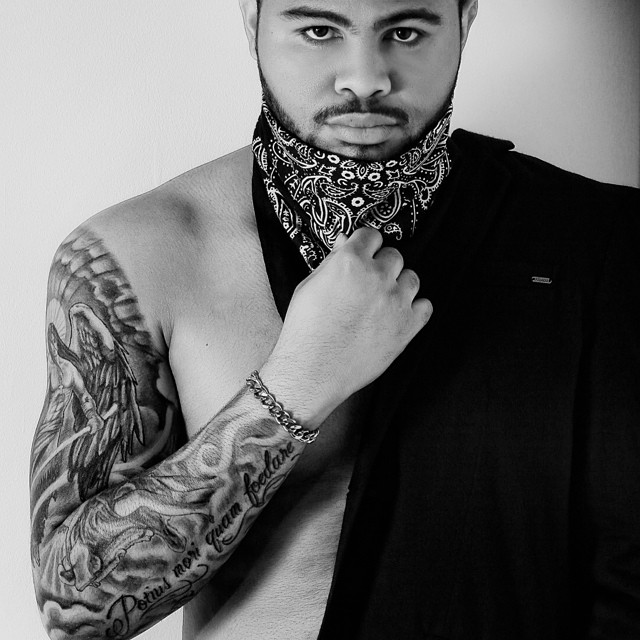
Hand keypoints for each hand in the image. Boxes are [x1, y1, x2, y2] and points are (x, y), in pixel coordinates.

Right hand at [261, 228, 432, 426]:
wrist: (312, 371)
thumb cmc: (304, 330)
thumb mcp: (309, 287)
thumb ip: (332, 262)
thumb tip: (345, 242)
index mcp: (350, 261)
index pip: (372, 235)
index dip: (366, 246)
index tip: (364, 256)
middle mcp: (377, 276)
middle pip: (394, 256)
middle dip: (382, 267)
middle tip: (368, 285)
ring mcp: (396, 301)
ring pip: (412, 278)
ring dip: (399, 286)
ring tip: (382, 303)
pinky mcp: (408, 326)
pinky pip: (425, 306)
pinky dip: (414, 310)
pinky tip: (396, 317)